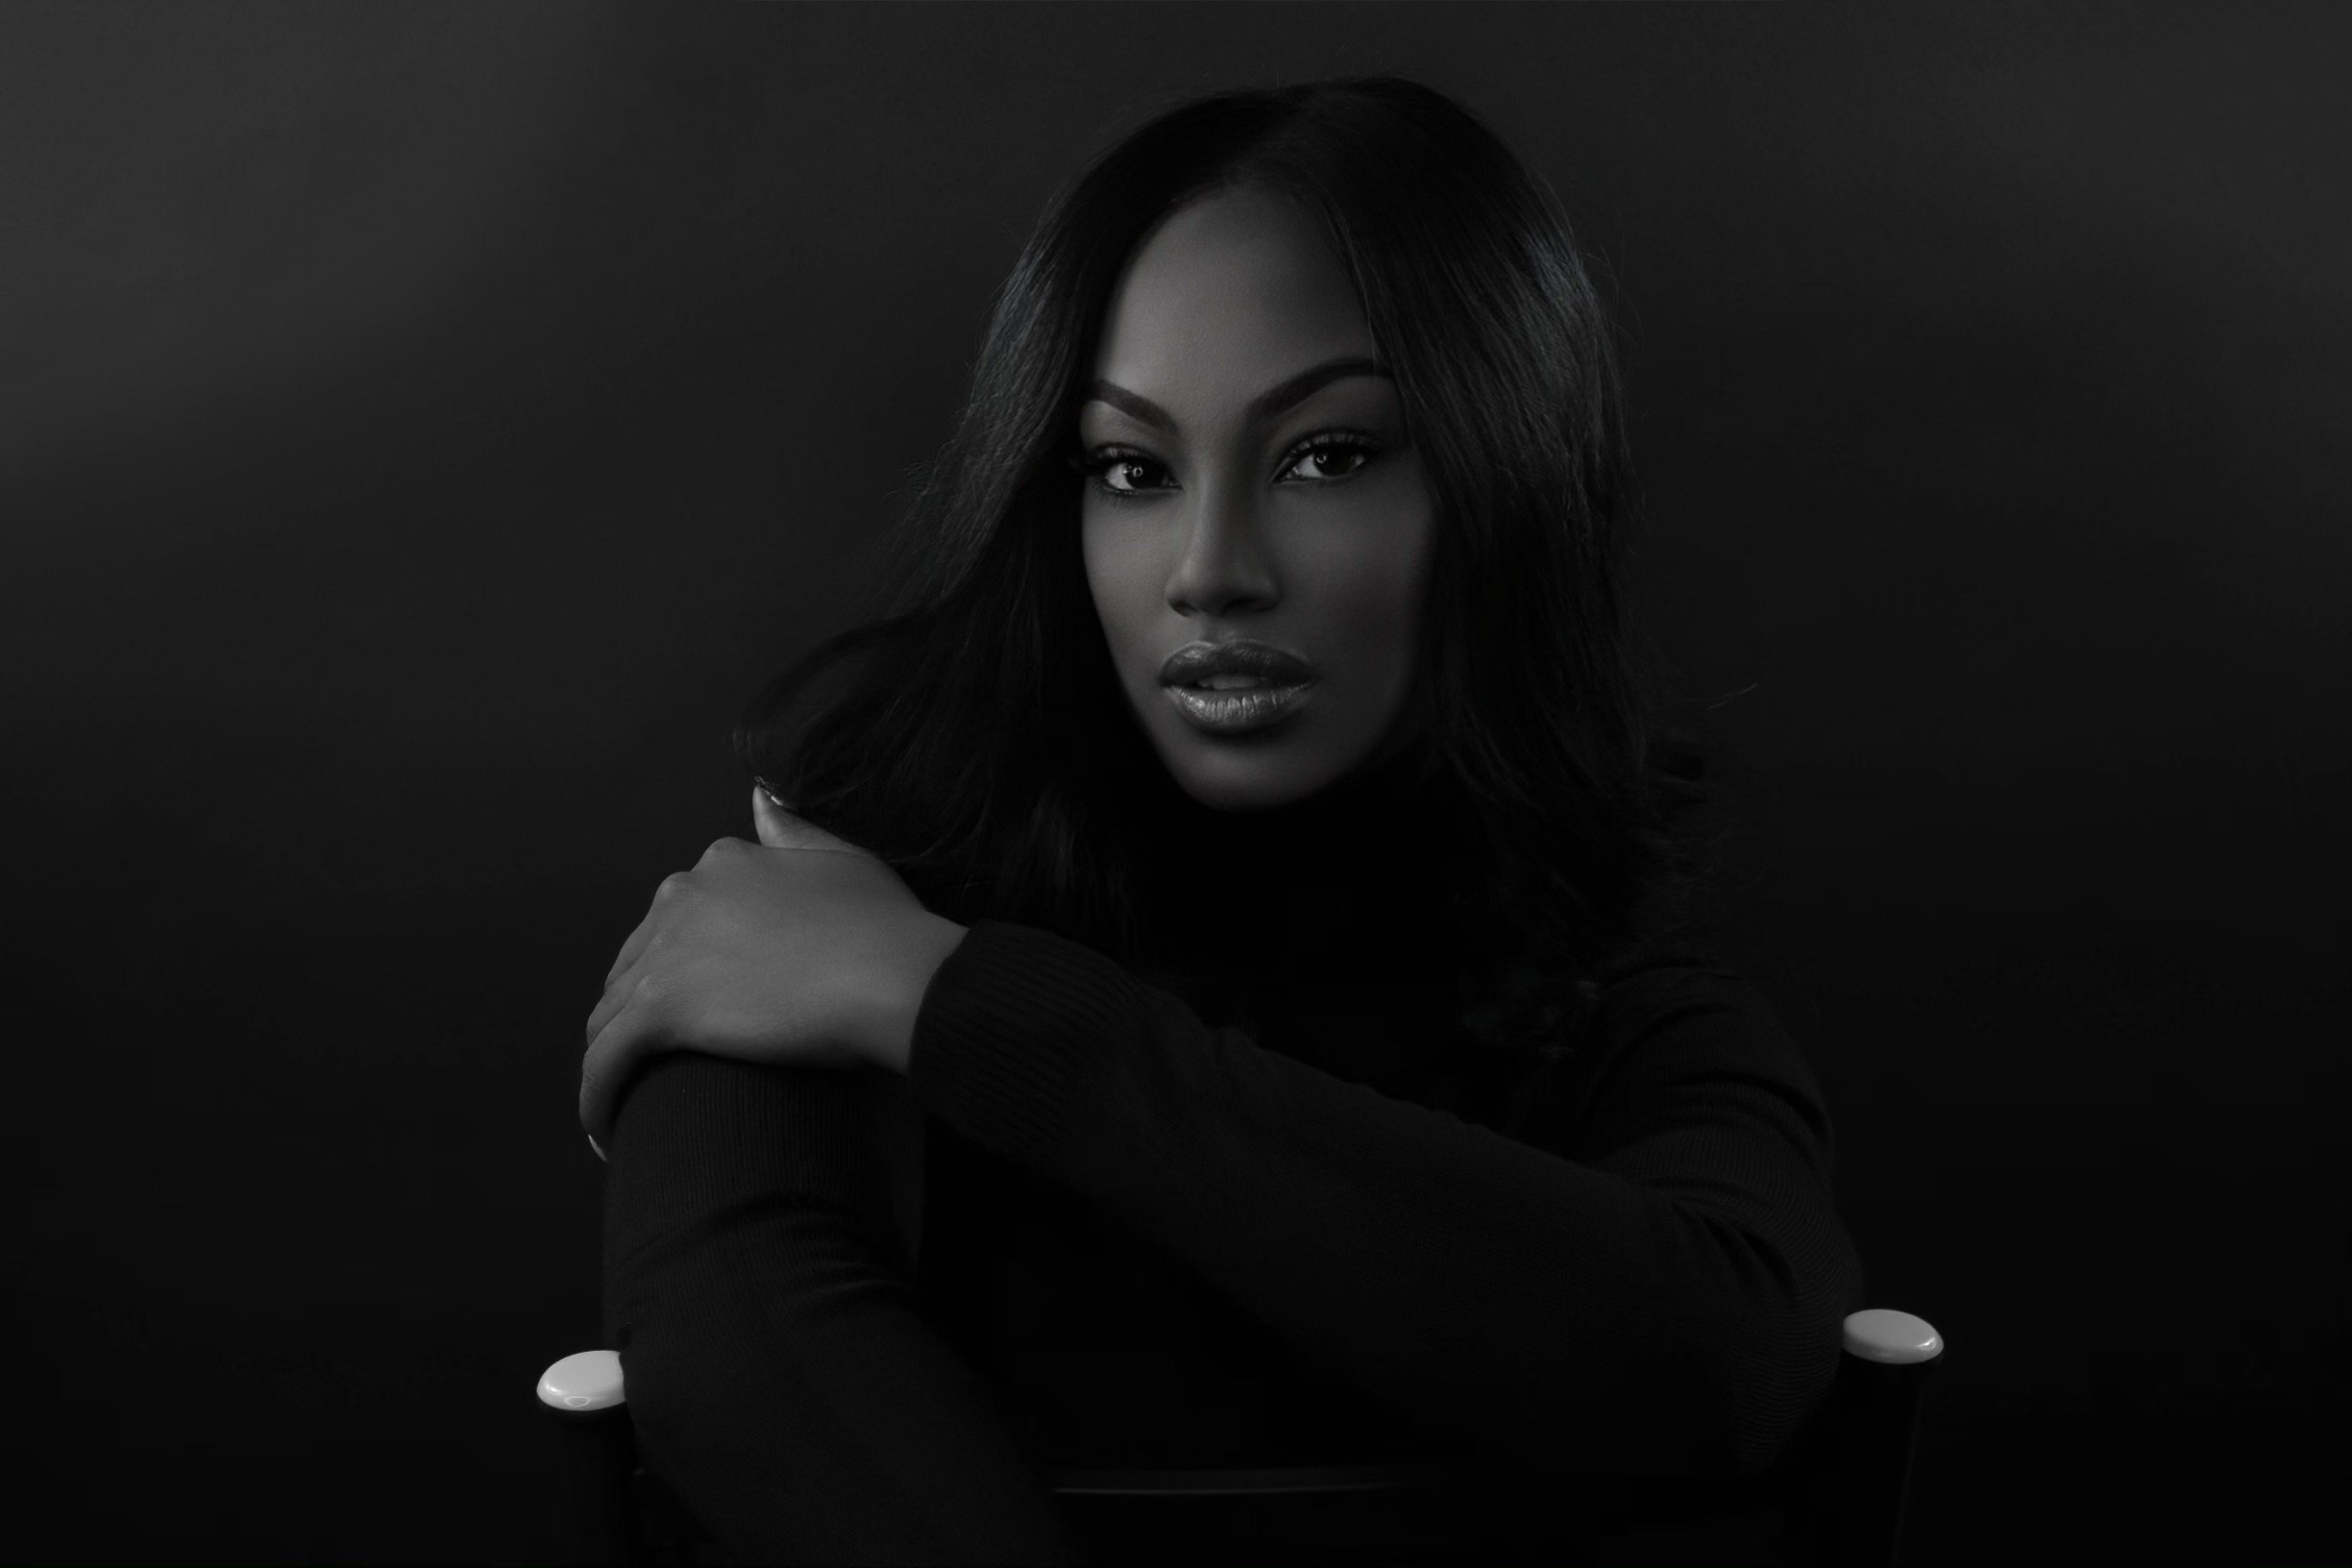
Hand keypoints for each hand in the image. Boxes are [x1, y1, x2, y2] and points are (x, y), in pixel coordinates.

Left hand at [580, 787, 944, 1150]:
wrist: (890, 973)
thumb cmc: (882, 925)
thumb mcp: (842, 859)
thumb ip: (793, 832)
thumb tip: (761, 799)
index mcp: (721, 866)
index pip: (673, 921)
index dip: (680, 967)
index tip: (700, 1007)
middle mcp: (681, 898)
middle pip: (632, 966)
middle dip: (638, 1014)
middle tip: (663, 1063)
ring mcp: (666, 952)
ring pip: (609, 1016)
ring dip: (612, 1061)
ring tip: (629, 1104)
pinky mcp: (661, 1007)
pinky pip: (605, 1063)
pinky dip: (597, 1099)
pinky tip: (606, 1134)